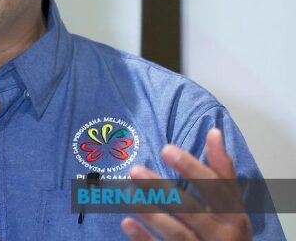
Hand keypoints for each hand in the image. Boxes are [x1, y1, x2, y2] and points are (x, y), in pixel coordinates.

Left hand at [120, 128, 252, 239]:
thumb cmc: (228, 231)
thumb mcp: (232, 204)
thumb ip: (222, 170)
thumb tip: (214, 131)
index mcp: (234, 217)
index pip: (215, 189)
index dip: (191, 168)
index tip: (166, 149)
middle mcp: (221, 236)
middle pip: (192, 211)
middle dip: (163, 190)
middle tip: (135, 169)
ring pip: (177, 234)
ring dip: (151, 213)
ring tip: (126, 193)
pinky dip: (144, 239)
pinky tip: (127, 222)